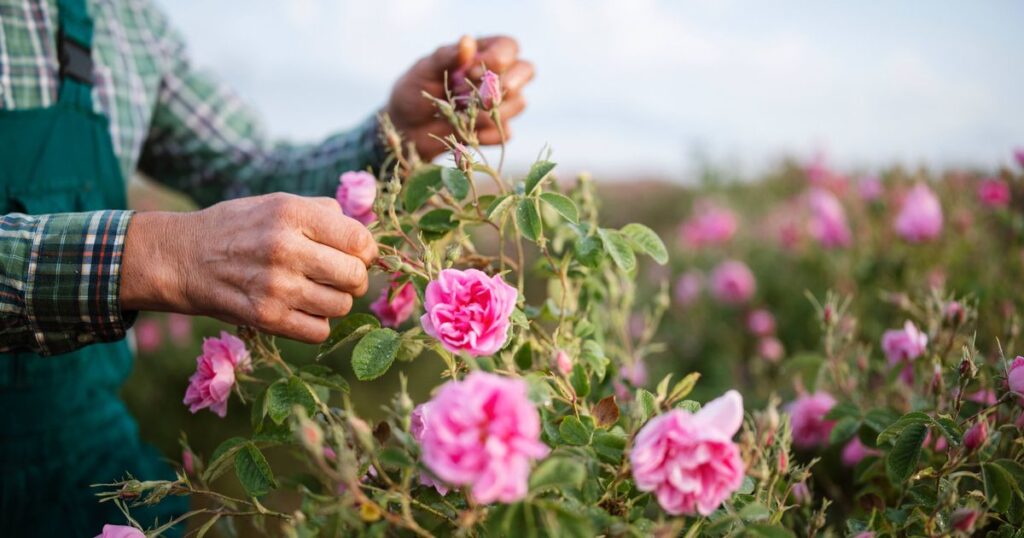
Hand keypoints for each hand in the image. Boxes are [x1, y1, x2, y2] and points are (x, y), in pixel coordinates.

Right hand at [121, 193, 377, 342]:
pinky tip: (302, 310)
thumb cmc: (239, 228)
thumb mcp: (278, 203)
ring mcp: (275, 286)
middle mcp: (285, 248)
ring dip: (335, 302)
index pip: (359, 240)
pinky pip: (318, 331)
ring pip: (341, 306)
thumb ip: (324, 214)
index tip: (356, 254)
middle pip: (355, 276)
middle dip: (355, 278)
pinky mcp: (265, 318)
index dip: (366, 251)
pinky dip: (317, 324)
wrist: (182, 258)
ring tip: (316, 291)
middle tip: (340, 276)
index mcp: (292, 214)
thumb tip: (366, 237)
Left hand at [386, 35, 534, 159]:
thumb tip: (467, 41)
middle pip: (527, 71)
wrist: (407, 128)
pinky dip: (485, 134)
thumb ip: (446, 57)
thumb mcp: (425, 70)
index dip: (496, 59)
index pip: (509, 47)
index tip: (468, 72)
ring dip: (489, 112)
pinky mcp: (496, 129)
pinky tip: (464, 133)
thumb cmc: (414, 91)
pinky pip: (505, 132)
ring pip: (519, 103)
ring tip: (460, 114)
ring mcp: (501, 103)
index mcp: (483, 52)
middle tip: (479, 97)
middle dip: (505, 85)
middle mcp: (498, 75)